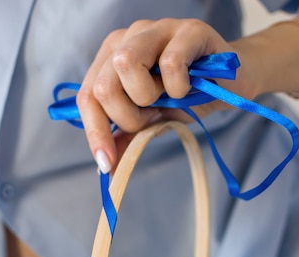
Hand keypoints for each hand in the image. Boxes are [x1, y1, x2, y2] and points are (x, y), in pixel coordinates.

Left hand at [77, 18, 256, 171]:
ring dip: (146, 98)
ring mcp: (157, 29)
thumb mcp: (150, 122)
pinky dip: (178, 87)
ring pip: (125, 64)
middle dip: (126, 117)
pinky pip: (170, 63)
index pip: (88, 97)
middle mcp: (128, 38)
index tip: (107, 163)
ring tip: (167, 99)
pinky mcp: (189, 30)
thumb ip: (126, 139)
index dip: (95, 133)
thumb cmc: (184, 98)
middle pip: (103, 85)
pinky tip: (189, 87)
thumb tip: (108, 168)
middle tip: (150, 119)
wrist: (226, 85)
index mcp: (111, 58)